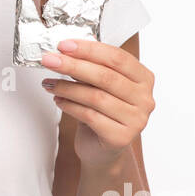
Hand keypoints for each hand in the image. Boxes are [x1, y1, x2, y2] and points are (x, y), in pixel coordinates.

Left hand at [39, 39, 155, 170]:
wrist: (102, 149)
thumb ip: (92, 65)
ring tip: (50, 83)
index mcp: (143, 79)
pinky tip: (59, 100)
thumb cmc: (102, 112)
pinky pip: (90, 116)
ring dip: (67, 87)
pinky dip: (70, 106)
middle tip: (50, 60)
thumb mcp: (99, 85)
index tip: (64, 46)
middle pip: (105, 76)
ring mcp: (136, 120)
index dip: (89, 49)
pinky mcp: (120, 137)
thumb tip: (70, 47)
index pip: (117, 57)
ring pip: (96, 97)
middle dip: (73, 66)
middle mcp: (144, 99)